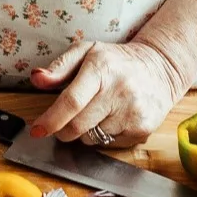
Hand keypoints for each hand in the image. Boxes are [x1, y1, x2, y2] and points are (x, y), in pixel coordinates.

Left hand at [26, 36, 186, 148]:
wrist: (160, 68)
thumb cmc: (117, 61)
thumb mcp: (87, 52)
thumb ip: (59, 67)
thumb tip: (37, 79)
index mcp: (101, 69)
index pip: (71, 102)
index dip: (51, 120)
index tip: (38, 129)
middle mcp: (119, 91)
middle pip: (78, 126)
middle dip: (63, 129)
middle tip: (64, 122)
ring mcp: (132, 112)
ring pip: (92, 138)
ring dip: (86, 131)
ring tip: (98, 111)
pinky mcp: (142, 129)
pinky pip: (109, 144)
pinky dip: (105, 135)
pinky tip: (114, 117)